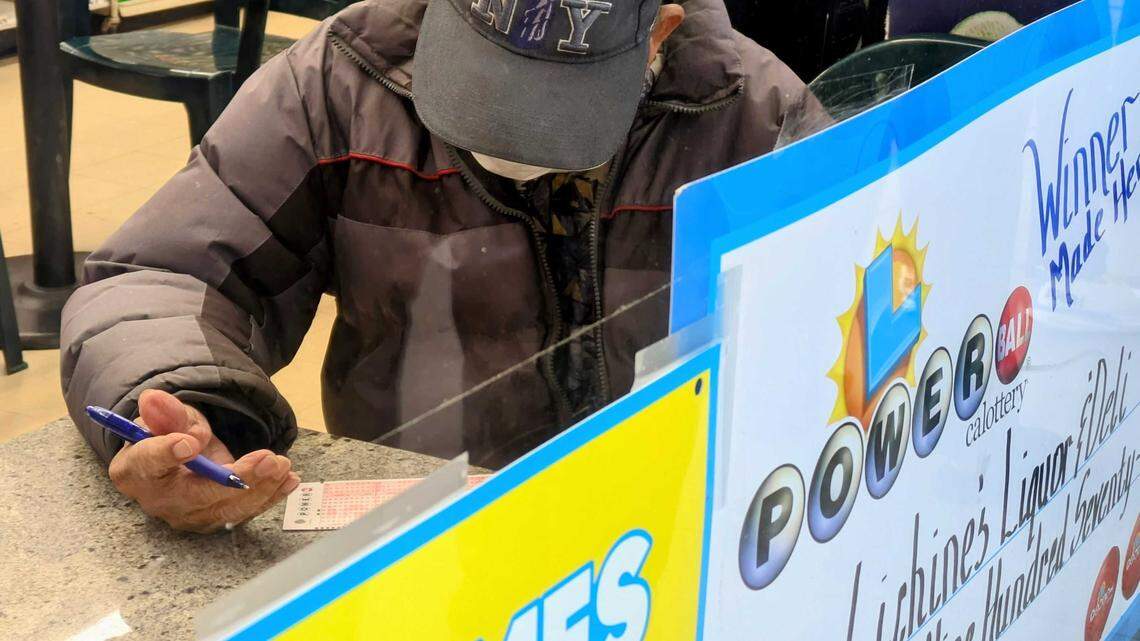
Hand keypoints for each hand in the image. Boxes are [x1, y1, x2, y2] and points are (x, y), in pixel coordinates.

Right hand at [107, 389, 299, 532]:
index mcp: (135, 470)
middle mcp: (160, 500)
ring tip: (282, 464)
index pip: (148, 464)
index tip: (189, 442)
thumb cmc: (168, 434)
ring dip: (260, 487)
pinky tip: (289, 480)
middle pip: (197, 495)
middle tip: (266, 459)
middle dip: (235, 479)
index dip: (166, 454)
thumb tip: (153, 398)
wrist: (178, 456)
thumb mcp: (166, 417)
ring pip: (227, 508)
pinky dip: (269, 496)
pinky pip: (244, 511)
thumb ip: (165, 411)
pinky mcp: (214, 518)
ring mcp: (189, 515)